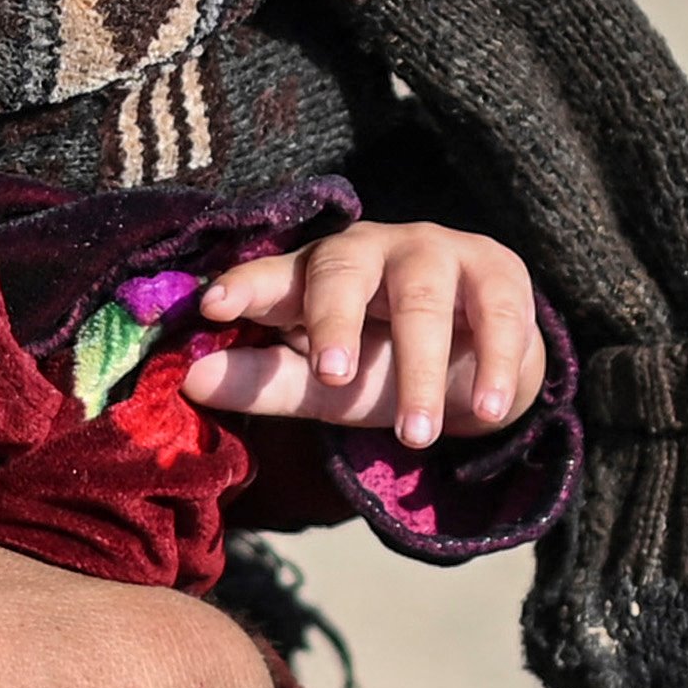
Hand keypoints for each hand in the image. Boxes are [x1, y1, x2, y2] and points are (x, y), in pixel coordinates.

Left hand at [177, 223, 543, 445]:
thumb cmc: (384, 366)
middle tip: (332, 375)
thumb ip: (265, 382)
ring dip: (421, 371)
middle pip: (342, 272)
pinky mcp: (497, 272)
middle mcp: (369, 252)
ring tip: (415, 435)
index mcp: (314, 274)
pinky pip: (497, 313)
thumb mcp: (324, 387)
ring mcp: (435, 253)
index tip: (214, 306)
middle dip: (336, 321)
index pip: (274, 274)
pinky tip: (489, 408)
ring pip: (423, 302)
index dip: (246, 286)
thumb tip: (190, 382)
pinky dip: (494, 364)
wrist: (478, 365)